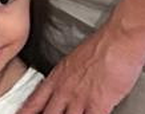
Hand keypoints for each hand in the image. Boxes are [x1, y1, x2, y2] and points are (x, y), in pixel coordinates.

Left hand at [17, 23, 144, 113]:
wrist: (118, 39)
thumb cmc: (102, 46)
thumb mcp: (75, 60)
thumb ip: (68, 76)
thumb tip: (66, 85)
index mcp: (58, 77)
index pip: (35, 100)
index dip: (26, 112)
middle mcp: (65, 89)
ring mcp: (80, 98)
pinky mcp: (99, 104)